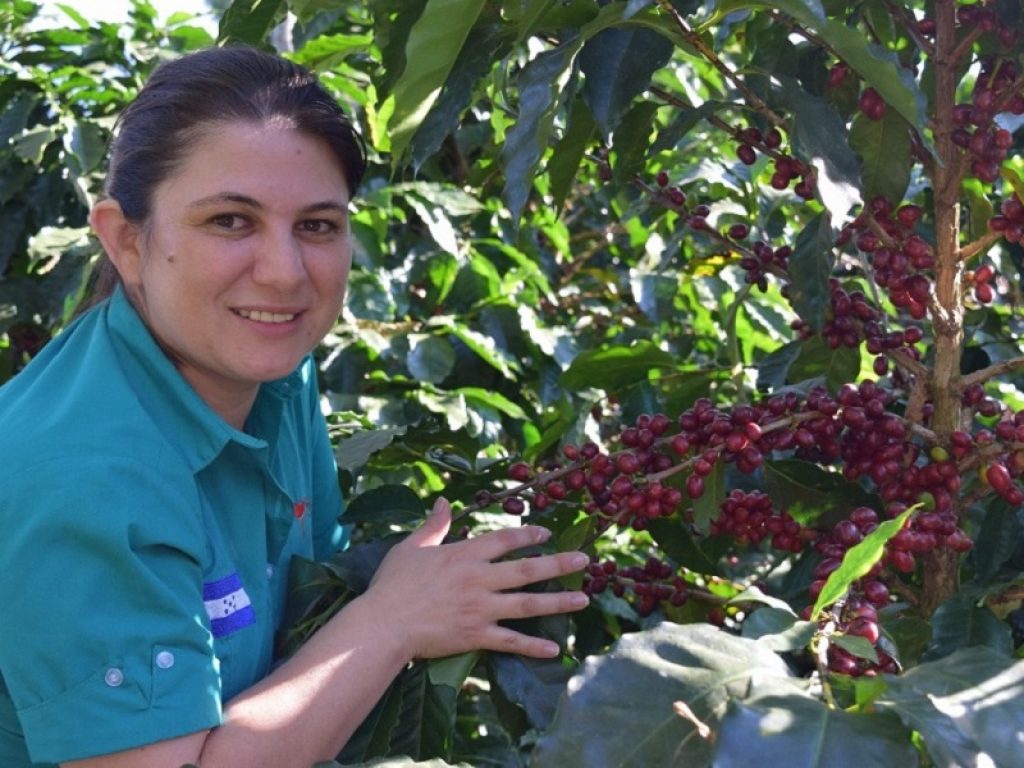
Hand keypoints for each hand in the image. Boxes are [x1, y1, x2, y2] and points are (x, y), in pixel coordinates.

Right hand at [361, 497, 589, 660]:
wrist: (383, 624)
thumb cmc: (392, 585)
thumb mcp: (411, 547)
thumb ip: (433, 525)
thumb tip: (442, 501)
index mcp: (465, 555)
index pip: (505, 540)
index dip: (528, 534)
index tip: (547, 532)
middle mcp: (480, 579)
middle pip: (527, 569)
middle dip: (559, 564)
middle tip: (585, 561)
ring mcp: (481, 609)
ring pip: (528, 604)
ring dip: (558, 602)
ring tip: (583, 599)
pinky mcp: (476, 636)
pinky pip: (511, 641)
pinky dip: (533, 646)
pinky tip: (554, 649)